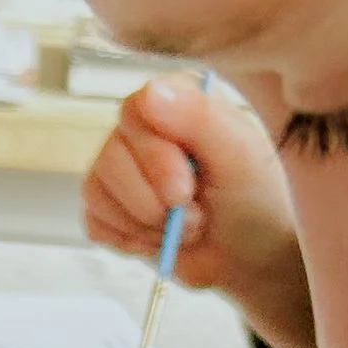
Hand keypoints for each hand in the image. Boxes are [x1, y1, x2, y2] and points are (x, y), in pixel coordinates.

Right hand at [84, 75, 307, 326]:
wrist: (247, 256)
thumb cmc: (252, 200)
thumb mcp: (241, 155)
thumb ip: (201, 117)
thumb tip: (148, 91)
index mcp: (176, 100)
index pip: (135, 109)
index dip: (154, 157)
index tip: (184, 190)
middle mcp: (140, 128)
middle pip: (111, 156)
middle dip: (155, 201)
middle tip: (195, 214)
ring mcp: (118, 169)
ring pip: (97, 192)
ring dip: (146, 225)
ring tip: (184, 227)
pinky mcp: (107, 208)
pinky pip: (95, 223)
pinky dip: (131, 241)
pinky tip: (160, 239)